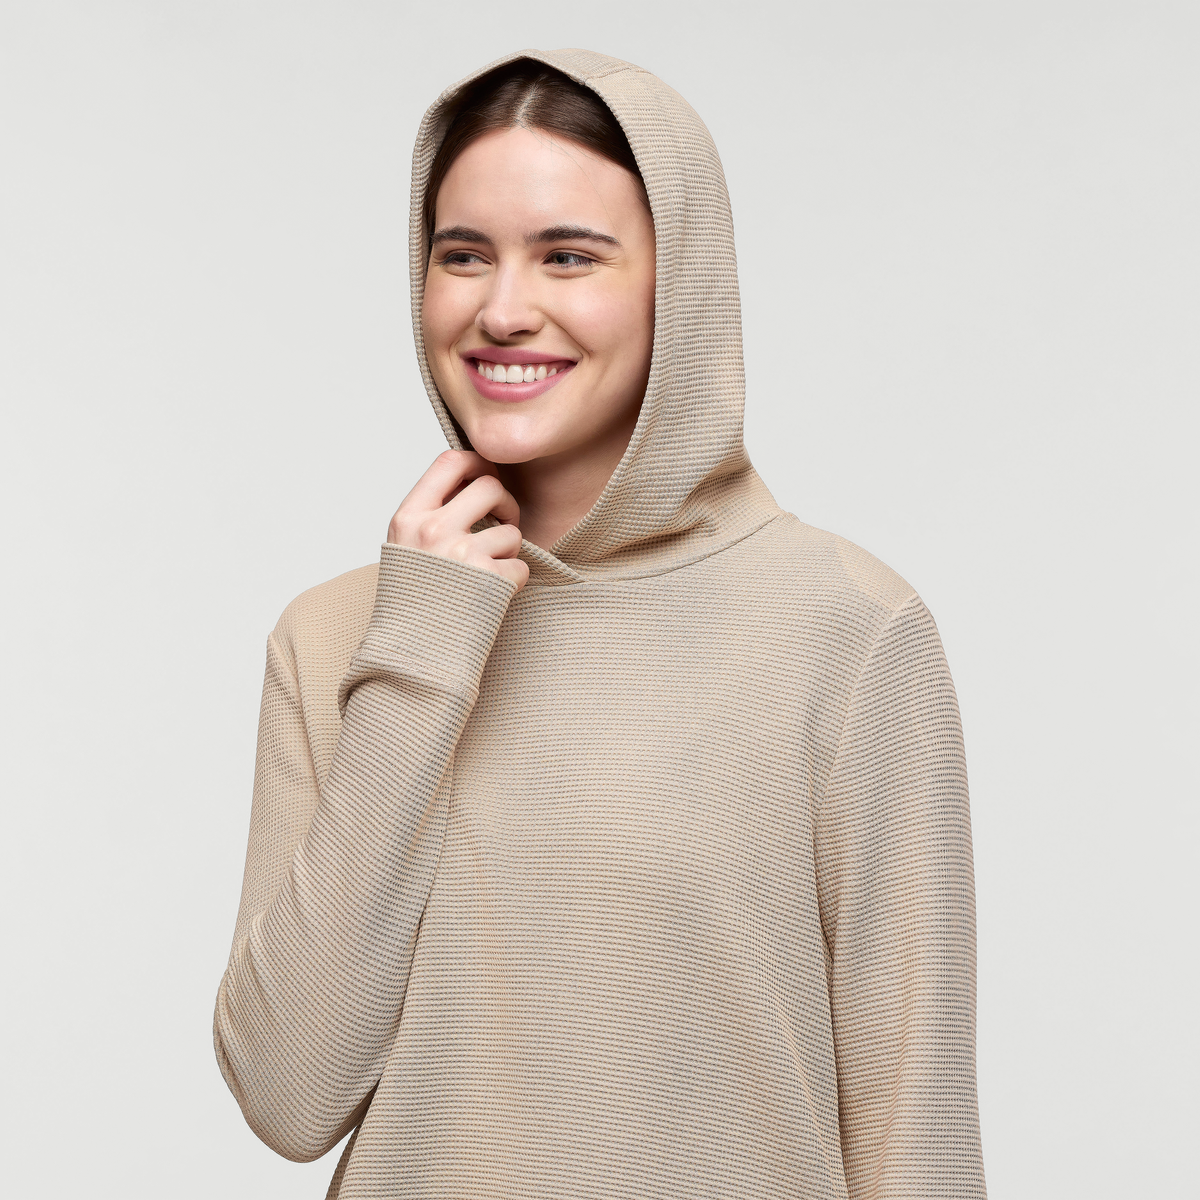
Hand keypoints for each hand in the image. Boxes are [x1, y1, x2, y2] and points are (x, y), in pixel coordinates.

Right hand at [387, 450, 528, 589]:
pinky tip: (491, 596)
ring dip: (508, 552)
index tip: (486, 475)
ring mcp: (460, 553)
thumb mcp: (404, 548)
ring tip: (487, 573)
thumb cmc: (411, 602)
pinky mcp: (487, 578)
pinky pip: (521, 565)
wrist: (412, 653)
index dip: (477, 461)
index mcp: (408, 517)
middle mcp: (432, 529)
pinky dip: (514, 582)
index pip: (449, 461)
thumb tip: (472, 480)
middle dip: (505, 503)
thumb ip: (430, 515)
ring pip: (511, 531)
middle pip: (489, 486)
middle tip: (503, 523)